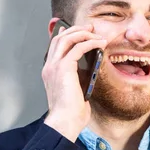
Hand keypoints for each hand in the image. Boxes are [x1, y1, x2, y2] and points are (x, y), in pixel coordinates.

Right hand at [42, 24, 106, 141]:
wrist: (65, 121)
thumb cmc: (71, 113)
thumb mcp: (76, 91)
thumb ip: (79, 79)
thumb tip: (91, 70)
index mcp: (50, 72)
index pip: (55, 47)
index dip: (66, 36)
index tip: (77, 31)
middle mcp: (49, 67)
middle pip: (60, 38)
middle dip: (76, 30)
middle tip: (90, 28)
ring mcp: (54, 66)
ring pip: (67, 39)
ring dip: (83, 33)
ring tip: (96, 34)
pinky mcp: (63, 68)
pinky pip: (78, 48)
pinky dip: (90, 43)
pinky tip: (99, 44)